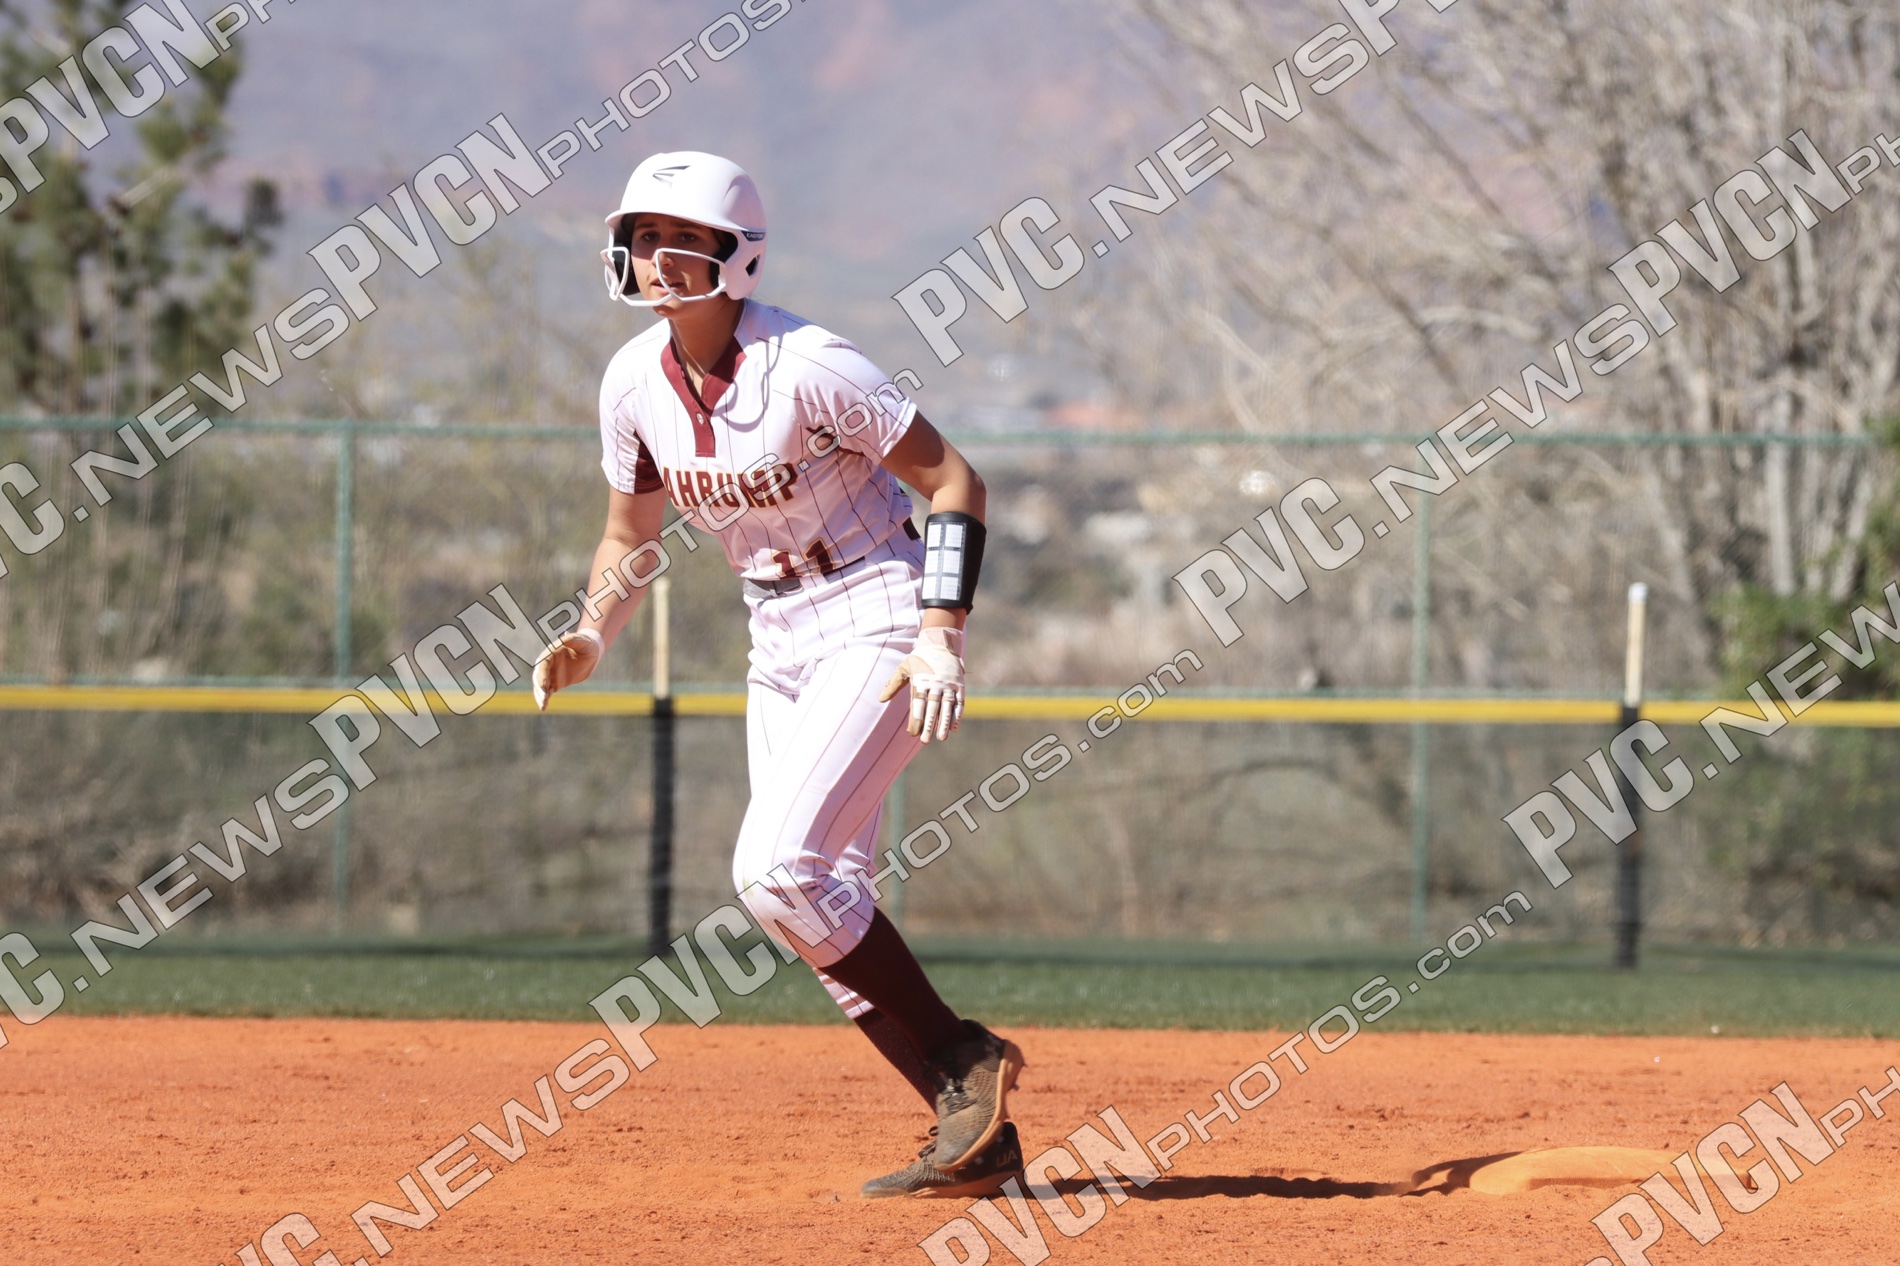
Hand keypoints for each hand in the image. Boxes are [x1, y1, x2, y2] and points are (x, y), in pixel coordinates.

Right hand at [533, 628, 603, 710]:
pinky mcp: (556, 682)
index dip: (542, 675)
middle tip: (544, 698)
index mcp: (551, 653)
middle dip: (540, 688)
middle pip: (539, 676)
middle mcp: (548, 663)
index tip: (543, 684)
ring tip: (543, 706)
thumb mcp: (581, 640)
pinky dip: (545, 699)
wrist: (591, 652)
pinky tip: (543, 708)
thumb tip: (561, 642)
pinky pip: (548, 691)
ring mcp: (551, 674)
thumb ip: (571, 640)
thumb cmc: (586, 644)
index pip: (543, 664)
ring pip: (541, 686)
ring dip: (540, 696)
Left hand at [878, 626, 965, 742]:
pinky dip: (957, 715)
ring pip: (947, 707)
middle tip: (924, 741)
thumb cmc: (918, 658)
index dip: (915, 719)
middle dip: (928, 725)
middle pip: (932, 708)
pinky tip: (953, 728)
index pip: (918, 703)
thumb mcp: (903, 668)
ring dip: (944, 723)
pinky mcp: (959, 685)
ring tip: (941, 738)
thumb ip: (893, 684)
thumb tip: (880, 699)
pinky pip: (959, 702)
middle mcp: (935, 684)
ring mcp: (948, 685)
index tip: (911, 733)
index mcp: (921, 681)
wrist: (940, 643)